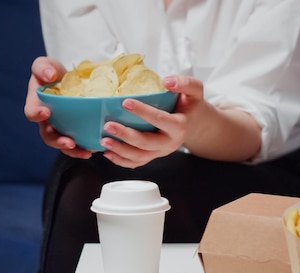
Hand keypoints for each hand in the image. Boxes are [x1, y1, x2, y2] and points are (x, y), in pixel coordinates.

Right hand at [23, 56, 92, 158]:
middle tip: (69, 143)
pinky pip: (77, 143)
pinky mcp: (73, 130)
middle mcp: (46, 120)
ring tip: (85, 152)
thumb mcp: (45, 64)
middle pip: (48, 135)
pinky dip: (84, 147)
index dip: (37, 114)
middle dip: (58, 141)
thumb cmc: (52, 72)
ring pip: (63, 143)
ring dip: (73, 150)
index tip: (46, 112)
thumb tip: (50, 75)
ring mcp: (59, 127)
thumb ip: (43, 67)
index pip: (32, 112)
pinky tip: (94, 148)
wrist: (68, 79)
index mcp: (36, 104)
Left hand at [100, 75, 261, 167]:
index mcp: (180, 126)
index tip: (126, 102)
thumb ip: (185, 83)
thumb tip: (166, 81)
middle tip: (109, 125)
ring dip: (120, 150)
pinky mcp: (153, 155)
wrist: (195, 123)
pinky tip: (108, 153)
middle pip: (147, 143)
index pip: (161, 120)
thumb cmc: (191, 105)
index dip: (143, 112)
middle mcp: (170, 143)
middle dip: (126, 136)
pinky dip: (121, 161)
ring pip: (140, 157)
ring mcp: (161, 152)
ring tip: (104, 140)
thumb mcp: (195, 90)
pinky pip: (137, 163)